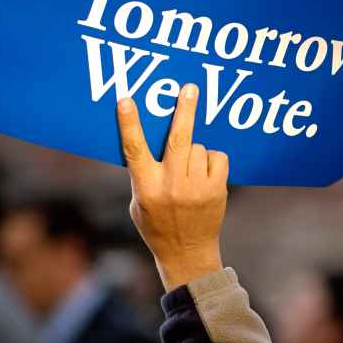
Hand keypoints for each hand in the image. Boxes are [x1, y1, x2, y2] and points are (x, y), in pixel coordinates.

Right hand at [117, 84, 228, 290]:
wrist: (187, 253)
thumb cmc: (157, 224)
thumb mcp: (139, 202)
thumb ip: (144, 174)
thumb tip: (149, 141)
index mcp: (145, 187)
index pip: (134, 149)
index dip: (129, 123)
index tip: (126, 100)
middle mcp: (170, 186)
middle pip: (178, 139)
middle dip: (184, 110)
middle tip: (190, 89)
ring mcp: (195, 188)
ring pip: (197, 147)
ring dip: (194, 151)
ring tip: (190, 172)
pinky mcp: (216, 190)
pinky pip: (216, 157)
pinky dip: (211, 160)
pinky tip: (205, 175)